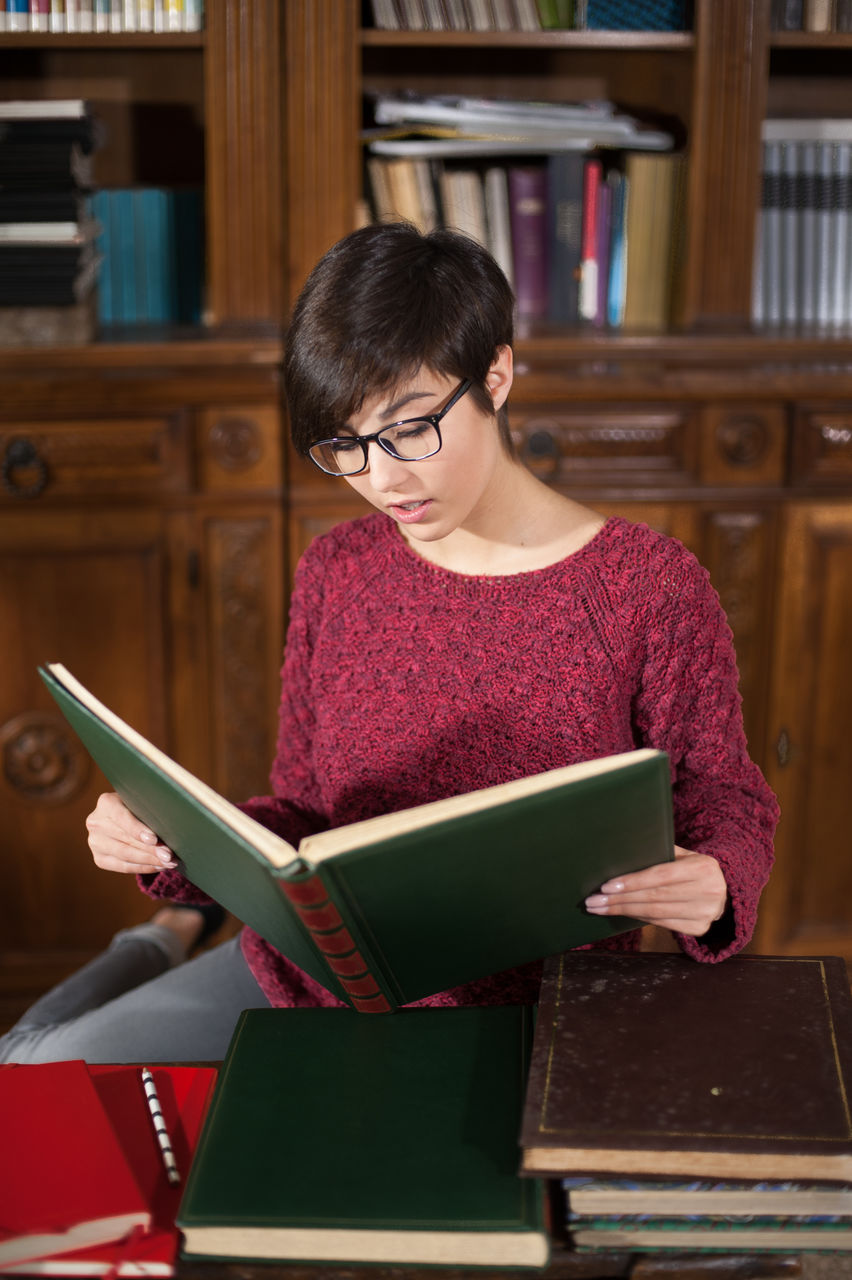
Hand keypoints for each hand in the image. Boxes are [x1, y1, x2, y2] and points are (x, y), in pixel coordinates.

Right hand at [86, 792, 177, 874]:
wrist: (122, 816)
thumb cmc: (139, 806)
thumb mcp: (142, 801)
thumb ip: (149, 810)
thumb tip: (169, 827)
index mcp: (106, 803)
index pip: (122, 818)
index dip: (138, 830)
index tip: (154, 840)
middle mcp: (96, 823)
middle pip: (126, 840)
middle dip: (151, 850)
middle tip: (170, 856)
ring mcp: (95, 842)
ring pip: (125, 856)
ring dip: (150, 861)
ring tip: (169, 863)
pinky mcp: (99, 858)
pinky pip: (123, 867)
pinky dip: (144, 867)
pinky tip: (159, 866)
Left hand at [584, 846, 727, 936]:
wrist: (724, 891)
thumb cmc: (692, 867)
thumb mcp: (683, 854)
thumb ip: (659, 852)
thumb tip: (621, 852)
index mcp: (703, 868)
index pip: (660, 876)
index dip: (632, 882)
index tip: (606, 886)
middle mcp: (708, 892)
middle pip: (654, 897)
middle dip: (619, 900)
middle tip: (593, 901)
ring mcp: (704, 913)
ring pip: (655, 913)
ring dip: (623, 911)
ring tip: (599, 908)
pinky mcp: (699, 928)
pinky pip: (661, 923)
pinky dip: (638, 917)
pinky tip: (621, 913)